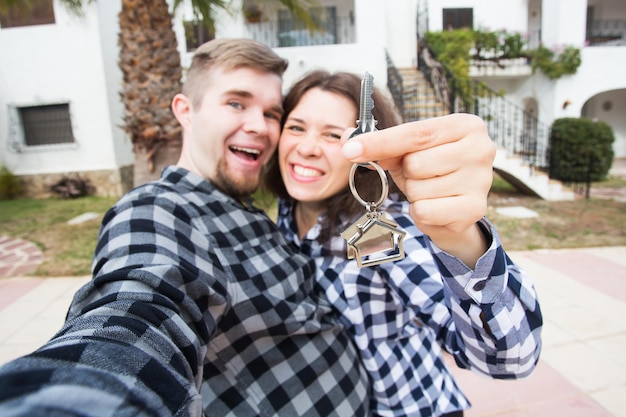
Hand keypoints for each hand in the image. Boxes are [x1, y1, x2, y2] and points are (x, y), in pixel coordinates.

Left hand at [341, 113, 495, 267]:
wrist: (457, 207)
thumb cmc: (431, 171)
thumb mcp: (407, 152)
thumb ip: (380, 144)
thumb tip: (347, 140)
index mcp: (465, 125)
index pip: (415, 133)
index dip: (379, 142)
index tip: (350, 150)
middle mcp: (481, 149)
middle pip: (415, 162)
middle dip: (407, 173)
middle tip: (422, 176)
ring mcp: (482, 180)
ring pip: (419, 188)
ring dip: (415, 193)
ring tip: (431, 191)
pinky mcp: (475, 208)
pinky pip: (424, 210)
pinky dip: (421, 212)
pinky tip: (435, 207)